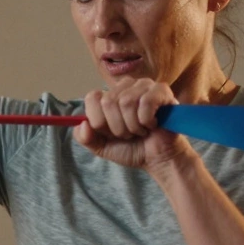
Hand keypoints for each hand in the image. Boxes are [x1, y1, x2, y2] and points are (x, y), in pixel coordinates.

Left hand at [74, 78, 196, 172]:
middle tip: (130, 133)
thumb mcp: (102, 147)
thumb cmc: (133, 149)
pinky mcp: (161, 90)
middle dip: (118, 127)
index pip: (93, 98)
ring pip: (127, 102)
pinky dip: (147, 121)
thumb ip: (86, 138)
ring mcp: (144, 85)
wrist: (158, 158)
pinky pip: (146, 103)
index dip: (100, 121)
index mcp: (109, 95)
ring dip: (134, 126)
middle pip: (108, 102)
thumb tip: (82, 125)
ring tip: (142, 130)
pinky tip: (153, 125)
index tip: (112, 133)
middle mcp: (125, 86)